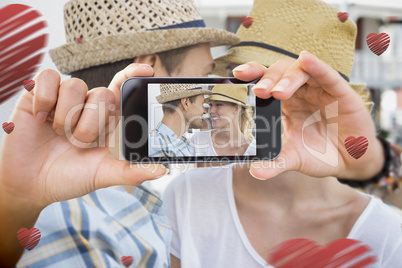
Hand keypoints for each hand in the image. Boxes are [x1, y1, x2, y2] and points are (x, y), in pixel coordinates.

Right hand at [0, 63, 165, 209]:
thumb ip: (131, 172)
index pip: (123, 88)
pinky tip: (41, 118)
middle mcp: (88, 105)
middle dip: (90, 125)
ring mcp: (64, 99)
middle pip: (102, 93)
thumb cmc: (70, 177)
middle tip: (78, 144)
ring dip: (66, 118)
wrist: (31, 185)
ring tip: (58, 135)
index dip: (134, 76)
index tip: (146, 71)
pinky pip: (49, 79)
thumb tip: (161, 170)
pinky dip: (46, 100)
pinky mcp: (38, 95)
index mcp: (108, 119)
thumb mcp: (103, 175)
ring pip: (76, 86)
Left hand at [233, 51, 383, 179]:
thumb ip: (276, 163)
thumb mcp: (295, 159)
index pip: (266, 82)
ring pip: (301, 71)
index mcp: (284, 104)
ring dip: (287, 77)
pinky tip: (307, 60)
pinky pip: (327, 75)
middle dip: (268, 79)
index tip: (237, 74)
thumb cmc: (320, 154)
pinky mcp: (340, 92)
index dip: (253, 74)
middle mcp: (300, 92)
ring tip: (277, 92)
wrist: (351, 161)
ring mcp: (319, 89)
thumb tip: (255, 171)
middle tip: (259, 92)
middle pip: (280, 72)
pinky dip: (317, 67)